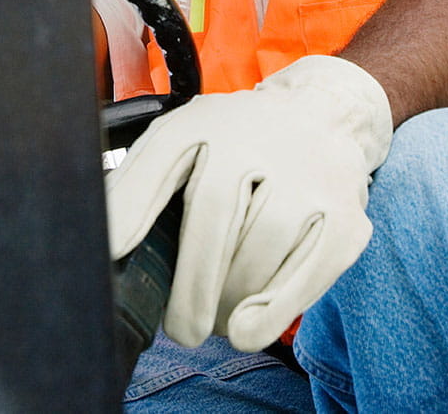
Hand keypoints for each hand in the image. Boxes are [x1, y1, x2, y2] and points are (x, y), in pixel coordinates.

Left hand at [106, 55, 392, 350]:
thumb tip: (103, 242)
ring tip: (216, 320)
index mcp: (205, 123)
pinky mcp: (344, 216)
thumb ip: (140, 183)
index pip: (162, 158)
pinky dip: (274, 311)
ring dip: (229, 301)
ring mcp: (306, 177)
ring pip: (259, 251)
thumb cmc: (238, 145)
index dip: (133, 204)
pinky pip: (308, 273)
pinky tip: (249, 329)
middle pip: (214, 216)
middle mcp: (256, 140)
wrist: (324, 118)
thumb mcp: (183, 142)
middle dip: (191, 284)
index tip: (112, 248)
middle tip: (181, 328)